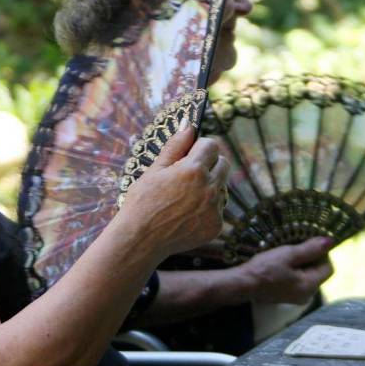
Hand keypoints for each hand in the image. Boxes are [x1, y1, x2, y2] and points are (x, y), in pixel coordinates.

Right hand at [120, 123, 229, 258]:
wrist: (140, 240)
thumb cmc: (142, 202)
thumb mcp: (154, 170)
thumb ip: (175, 147)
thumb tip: (189, 125)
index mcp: (193, 170)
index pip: (211, 145)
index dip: (200, 147)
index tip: (190, 153)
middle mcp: (209, 188)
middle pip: (223, 164)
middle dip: (209, 164)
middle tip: (189, 174)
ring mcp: (214, 209)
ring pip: (221, 187)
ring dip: (209, 186)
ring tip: (184, 197)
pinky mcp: (216, 226)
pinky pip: (217, 209)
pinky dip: (206, 209)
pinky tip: (186, 214)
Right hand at [239, 237, 334, 304]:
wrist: (242, 284)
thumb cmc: (264, 269)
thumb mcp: (287, 254)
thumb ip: (310, 249)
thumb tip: (330, 241)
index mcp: (310, 286)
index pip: (328, 268)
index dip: (322, 254)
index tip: (307, 244)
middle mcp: (307, 295)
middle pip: (318, 273)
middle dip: (311, 259)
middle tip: (295, 248)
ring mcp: (296, 298)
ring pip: (307, 277)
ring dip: (301, 265)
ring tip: (287, 255)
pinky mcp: (286, 297)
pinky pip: (297, 282)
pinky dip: (293, 272)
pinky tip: (281, 266)